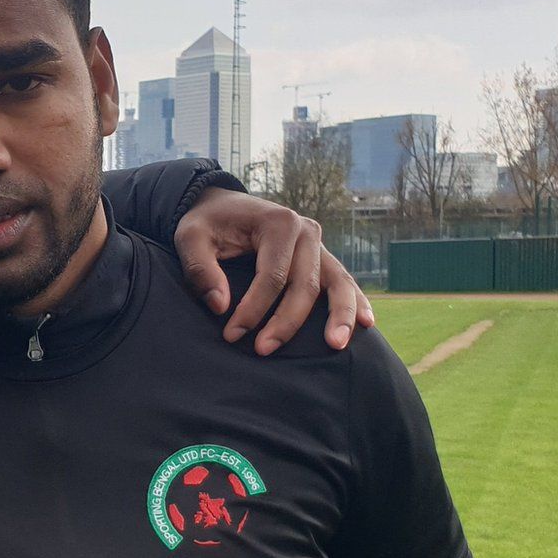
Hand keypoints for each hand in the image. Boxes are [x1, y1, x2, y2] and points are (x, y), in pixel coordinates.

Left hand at [172, 187, 376, 354]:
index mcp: (278, 222)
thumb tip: (220, 307)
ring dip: (339, 316)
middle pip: (305, 284)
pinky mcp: (321, 256)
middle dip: (286, 322)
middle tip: (263, 350)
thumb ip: (200, 269)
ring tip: (336, 345)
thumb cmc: (205, 224)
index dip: (253, 309)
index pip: (272, 276)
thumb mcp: (190, 238)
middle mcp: (306, 231)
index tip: (231, 335)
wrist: (221, 206)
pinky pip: (342, 281)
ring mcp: (318, 244)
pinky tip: (367, 323)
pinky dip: (356, 301)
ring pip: (337, 283)